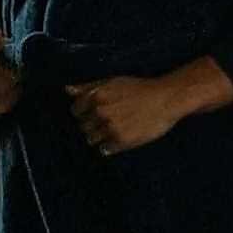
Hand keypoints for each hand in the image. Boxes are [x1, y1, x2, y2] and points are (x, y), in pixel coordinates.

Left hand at [66, 57, 232, 155]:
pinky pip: (104, 150)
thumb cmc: (139, 88)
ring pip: (91, 140)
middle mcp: (100, 113)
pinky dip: (109, 146)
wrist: (165, 99)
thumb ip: (88, 87)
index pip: (75, 111)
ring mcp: (110, 128)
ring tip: (115, 129)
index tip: (94, 113)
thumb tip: (67, 90)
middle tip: (107, 121)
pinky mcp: (121, 142)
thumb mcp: (112, 82)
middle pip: (82, 127)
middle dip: (91, 125)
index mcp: (96, 97)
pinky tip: (120, 137)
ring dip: (99, 137)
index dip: (84, 112)